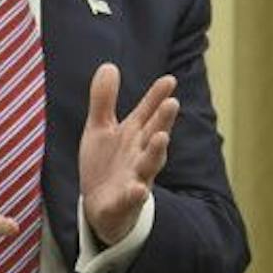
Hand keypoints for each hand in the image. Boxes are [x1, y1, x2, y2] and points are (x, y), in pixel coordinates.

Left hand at [80, 63, 176, 245]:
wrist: (100, 206)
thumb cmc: (106, 164)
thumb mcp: (100, 128)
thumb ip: (104, 99)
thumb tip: (109, 65)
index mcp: (135, 135)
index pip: (148, 112)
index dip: (157, 97)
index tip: (169, 80)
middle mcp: (140, 154)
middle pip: (154, 134)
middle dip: (163, 120)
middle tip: (172, 103)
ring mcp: (136, 177)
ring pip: (150, 164)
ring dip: (156, 152)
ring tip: (161, 138)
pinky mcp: (125, 201)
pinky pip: (133, 197)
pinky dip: (136, 194)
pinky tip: (139, 189)